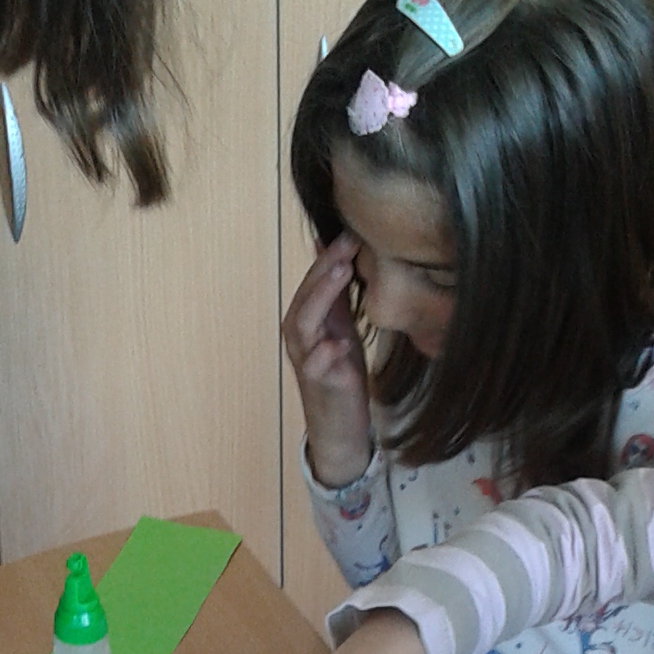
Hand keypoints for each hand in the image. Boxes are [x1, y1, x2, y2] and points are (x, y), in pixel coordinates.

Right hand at [282, 233, 372, 488]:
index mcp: (304, 317)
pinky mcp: (320, 383)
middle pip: (306, 294)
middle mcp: (299, 335)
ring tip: (343, 274)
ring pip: (304, 322)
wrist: (339, 423)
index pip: (314, 279)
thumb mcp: (341, 323)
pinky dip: (327, 351)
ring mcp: (306, 359)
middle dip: (326, 267)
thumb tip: (334, 246)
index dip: (331, 254)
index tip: (354, 230)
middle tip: (348, 243)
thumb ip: (336, 291)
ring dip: (322, 296)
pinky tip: (342, 341)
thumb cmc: (339, 369)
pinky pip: (317, 365)